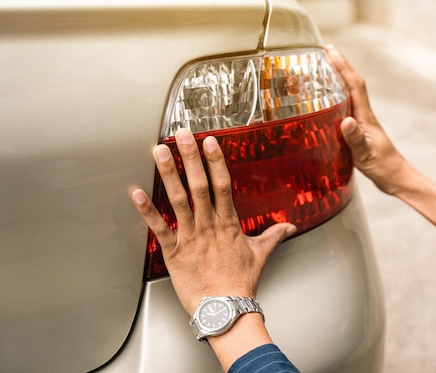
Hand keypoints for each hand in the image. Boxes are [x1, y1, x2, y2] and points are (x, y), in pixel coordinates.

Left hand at [131, 129, 295, 315]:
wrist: (225, 310)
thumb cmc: (240, 283)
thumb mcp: (260, 255)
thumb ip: (273, 235)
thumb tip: (289, 227)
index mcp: (229, 224)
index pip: (223, 185)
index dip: (215, 162)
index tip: (210, 142)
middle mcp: (209, 226)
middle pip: (200, 185)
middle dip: (190, 158)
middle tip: (182, 135)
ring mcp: (190, 238)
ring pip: (179, 200)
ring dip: (169, 174)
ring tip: (160, 152)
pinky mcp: (174, 253)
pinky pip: (159, 228)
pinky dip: (147, 210)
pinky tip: (137, 192)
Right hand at [326, 46, 435, 238]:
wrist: (394, 177)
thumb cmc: (382, 167)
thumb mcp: (366, 155)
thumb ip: (356, 139)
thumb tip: (346, 121)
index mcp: (365, 117)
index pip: (354, 85)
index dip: (343, 67)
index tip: (331, 51)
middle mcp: (363, 115)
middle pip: (352, 84)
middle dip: (339, 66)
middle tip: (325, 50)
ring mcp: (361, 121)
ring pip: (349, 93)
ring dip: (338, 78)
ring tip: (323, 68)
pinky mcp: (358, 129)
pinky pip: (346, 106)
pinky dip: (337, 96)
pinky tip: (328, 100)